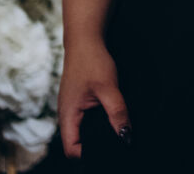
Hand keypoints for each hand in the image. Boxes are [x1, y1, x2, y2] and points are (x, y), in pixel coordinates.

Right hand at [57, 37, 127, 157]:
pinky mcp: (79, 103)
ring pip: (85, 132)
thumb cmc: (92, 61)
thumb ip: (117, 113)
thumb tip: (126, 138)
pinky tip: (114, 118)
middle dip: (97, 146)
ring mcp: (72, 110)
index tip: (111, 149)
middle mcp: (67, 116)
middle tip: (119, 141)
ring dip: (100, 133)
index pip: (73, 150)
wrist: (85, 39)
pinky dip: (100, 122)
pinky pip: (88, 121)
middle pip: (79, 144)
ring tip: (118, 130)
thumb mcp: (108, 88)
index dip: (90, 154)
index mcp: (67, 116)